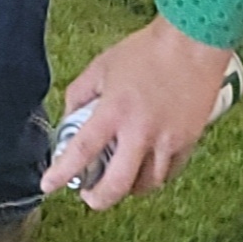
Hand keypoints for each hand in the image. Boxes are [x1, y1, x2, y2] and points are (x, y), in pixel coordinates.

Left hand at [40, 16, 239, 207]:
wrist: (193, 42)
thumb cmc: (148, 50)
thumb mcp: (102, 66)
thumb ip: (80, 94)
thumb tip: (70, 118)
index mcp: (114, 111)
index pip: (82, 151)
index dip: (62, 173)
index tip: (49, 185)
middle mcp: (140, 132)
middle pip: (117, 185)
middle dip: (98, 199)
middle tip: (90, 196)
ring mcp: (167, 140)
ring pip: (146, 185)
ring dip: (129, 188)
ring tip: (119, 179)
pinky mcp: (188, 141)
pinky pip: (170, 173)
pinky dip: (155, 176)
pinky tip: (147, 169)